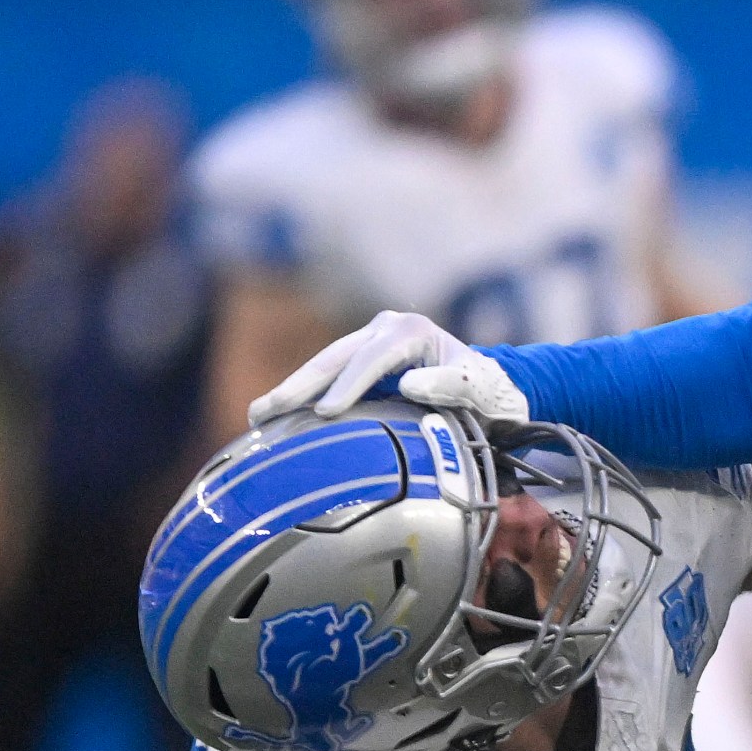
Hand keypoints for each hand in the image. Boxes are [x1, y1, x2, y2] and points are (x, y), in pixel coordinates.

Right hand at [248, 310, 526, 426]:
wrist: (494, 390)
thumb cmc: (490, 393)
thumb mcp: (482, 389)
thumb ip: (451, 384)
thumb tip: (408, 384)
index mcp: (411, 332)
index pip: (371, 359)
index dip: (347, 385)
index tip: (324, 412)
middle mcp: (384, 329)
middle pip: (335, 358)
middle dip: (298, 386)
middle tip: (264, 412)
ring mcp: (369, 343)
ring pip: (324, 367)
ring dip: (290, 392)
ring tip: (257, 417)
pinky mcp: (361, 362)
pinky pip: (328, 379)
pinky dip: (302, 398)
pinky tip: (277, 420)